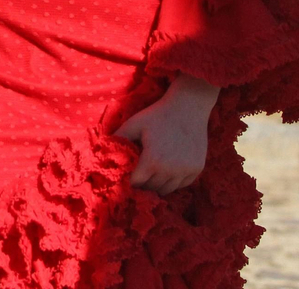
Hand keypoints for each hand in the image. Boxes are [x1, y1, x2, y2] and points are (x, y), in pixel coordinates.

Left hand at [114, 74, 218, 193]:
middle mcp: (170, 170)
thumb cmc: (158, 115)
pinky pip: (182, 184)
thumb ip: (118, 138)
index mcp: (152, 161)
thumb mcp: (134, 124)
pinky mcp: (196, 169)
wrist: (188, 108)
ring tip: (152, 174)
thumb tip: (101, 150)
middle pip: (152, 188)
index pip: (137, 183)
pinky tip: (168, 170)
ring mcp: (185, 171)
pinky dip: (173, 181)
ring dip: (158, 184)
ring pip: (167, 189)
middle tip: (139, 175)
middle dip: (143, 183)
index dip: (130, 180)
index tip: (127, 175)